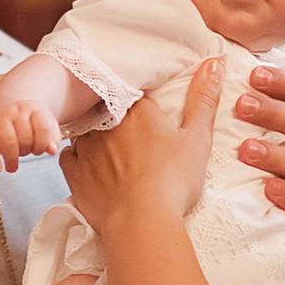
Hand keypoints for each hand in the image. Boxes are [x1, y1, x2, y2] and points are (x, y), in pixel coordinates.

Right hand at [0, 95, 61, 173]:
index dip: (44, 144)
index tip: (41, 150)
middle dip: (28, 151)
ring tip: (12, 166)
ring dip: (12, 158)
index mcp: (34, 109)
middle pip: (25, 137)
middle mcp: (16, 111)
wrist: (6, 104)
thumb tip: (52, 150)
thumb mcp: (46, 123)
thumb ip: (53, 138)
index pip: (44, 128)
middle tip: (26, 154)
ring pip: (8, 142)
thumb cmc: (28, 119)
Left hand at [62, 58, 220, 232]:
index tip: (153, 121)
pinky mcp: (73, 171)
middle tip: (136, 142)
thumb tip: (214, 61)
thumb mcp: (198, 138)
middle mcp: (107, 122)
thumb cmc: (173, 182)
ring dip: (99, 139)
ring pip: (88, 132)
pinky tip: (94, 170)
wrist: (142, 223)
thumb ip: (204, 99)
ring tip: (115, 157)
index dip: (145, 107)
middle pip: (111, 112)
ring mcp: (86, 146)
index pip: (138, 95)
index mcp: (138, 110)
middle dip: (121, 121)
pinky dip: (80, 160)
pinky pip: (70, 156)